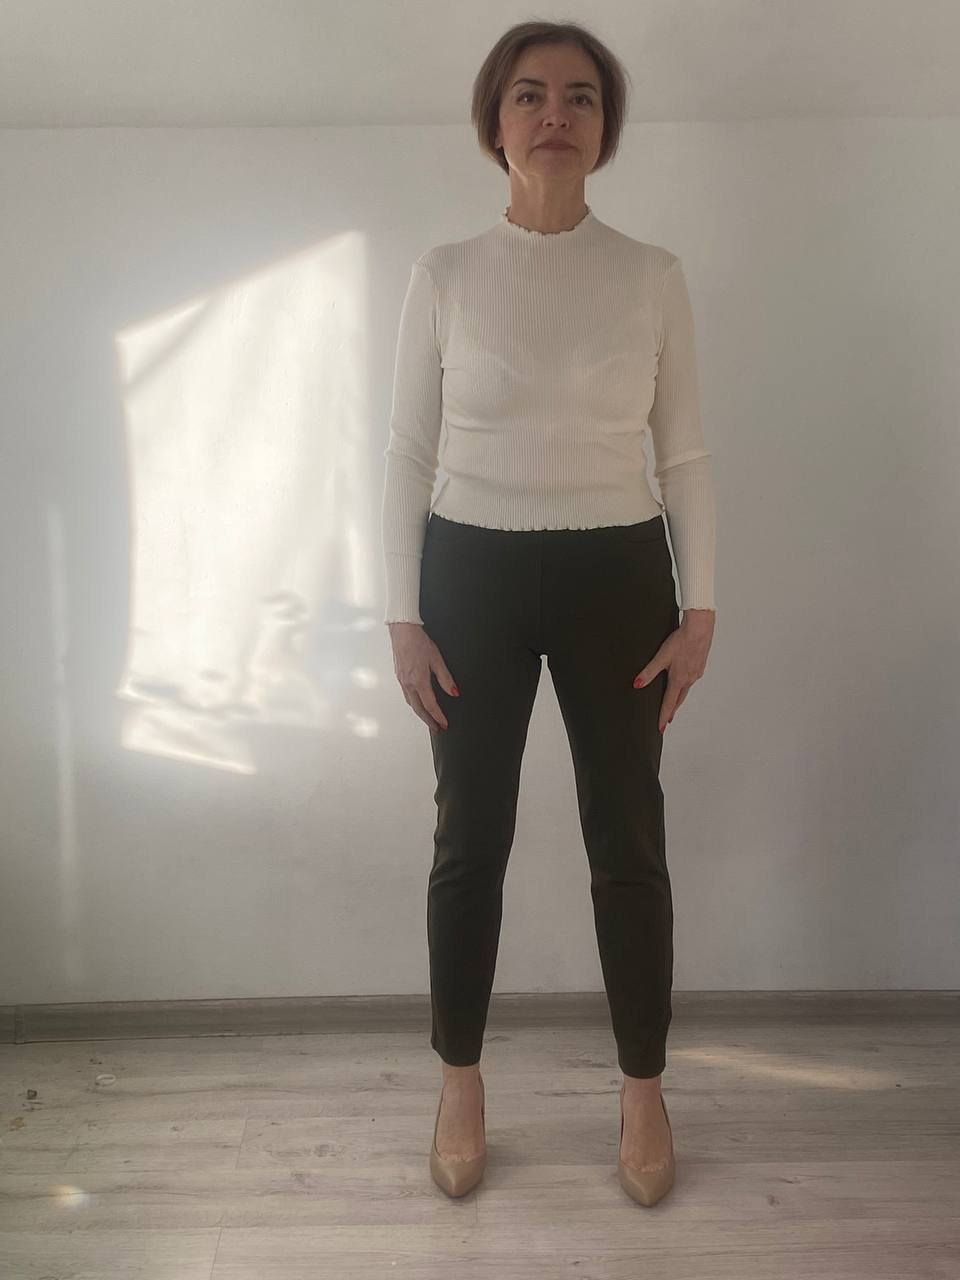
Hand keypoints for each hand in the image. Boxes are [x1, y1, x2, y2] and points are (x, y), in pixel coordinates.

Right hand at [387, 621, 459, 733]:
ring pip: (411, 703)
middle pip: (418, 709)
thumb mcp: (437, 659)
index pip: (430, 705)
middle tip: (437, 728)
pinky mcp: (399, 676)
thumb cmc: (419, 642)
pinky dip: (414, 704)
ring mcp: (402, 680)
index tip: (444, 724)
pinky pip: (407, 695)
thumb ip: (445, 678)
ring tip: (429, 719)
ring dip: (420, 714)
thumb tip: (454, 692)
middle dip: (428, 721)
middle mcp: (408, 683)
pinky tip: (418, 703)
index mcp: (419, 681)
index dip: (438, 717)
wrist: (402, 631)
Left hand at [633, 609, 715, 731]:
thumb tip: (636, 685)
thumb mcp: (661, 657)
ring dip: (679, 699)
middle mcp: (689, 679)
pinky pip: (691, 680)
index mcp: (679, 680)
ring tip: (673, 705)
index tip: (661, 729)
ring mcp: (696, 673)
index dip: (663, 717)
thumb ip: (648, 672)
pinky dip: (685, 686)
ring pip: (686, 690)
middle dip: (671, 711)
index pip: (668, 704)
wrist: (700, 628)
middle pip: (679, 700)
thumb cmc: (680, 641)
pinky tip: (683, 681)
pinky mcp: (700, 665)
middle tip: (667, 721)